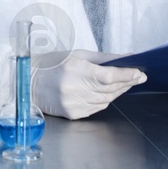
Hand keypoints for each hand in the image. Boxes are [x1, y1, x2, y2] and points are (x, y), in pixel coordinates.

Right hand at [31, 51, 146, 118]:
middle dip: (127, 82)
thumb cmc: (51, 64)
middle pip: (110, 89)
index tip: (139, 72)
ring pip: (106, 99)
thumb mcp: (76, 54)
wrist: (28, 83)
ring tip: (126, 83)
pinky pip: (97, 108)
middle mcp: (74, 88)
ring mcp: (73, 103)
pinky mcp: (73, 114)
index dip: (127, 75)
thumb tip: (127, 57)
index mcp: (74, 69)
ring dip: (118, 92)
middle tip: (139, 76)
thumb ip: (103, 58)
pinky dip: (106, 100)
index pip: (109, 75)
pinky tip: (109, 93)